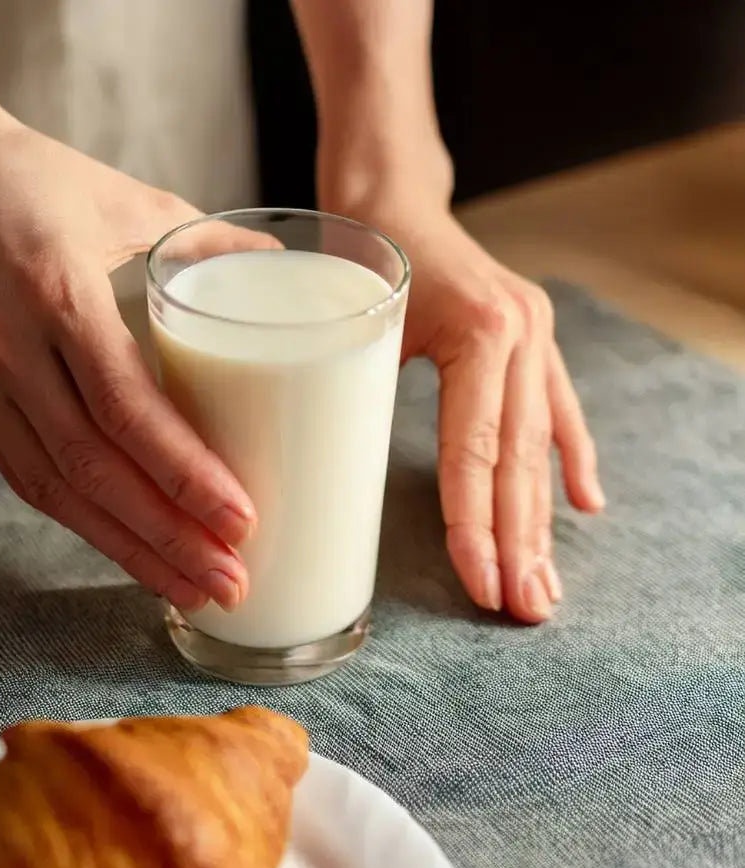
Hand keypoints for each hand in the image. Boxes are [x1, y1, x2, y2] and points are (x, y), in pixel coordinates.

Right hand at [0, 109, 267, 613]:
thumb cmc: (34, 181)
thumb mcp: (127, 199)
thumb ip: (206, 244)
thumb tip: (280, 274)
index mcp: (58, 291)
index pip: (126, 407)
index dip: (184, 475)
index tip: (241, 520)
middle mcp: (9, 347)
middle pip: (95, 469)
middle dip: (168, 537)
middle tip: (231, 581)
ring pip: (56, 490)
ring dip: (128, 550)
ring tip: (191, 589)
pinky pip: (27, 477)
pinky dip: (83, 522)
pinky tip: (130, 550)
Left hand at [326, 192, 603, 622]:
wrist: (392, 199)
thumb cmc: (359, 258)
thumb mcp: (358, 327)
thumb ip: (362, 397)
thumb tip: (339, 487)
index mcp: (479, 333)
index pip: (474, 452)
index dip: (474, 524)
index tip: (479, 584)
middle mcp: (520, 334)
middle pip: (518, 460)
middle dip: (518, 542)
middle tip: (522, 610)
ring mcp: (534, 337)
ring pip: (540, 446)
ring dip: (544, 522)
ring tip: (545, 586)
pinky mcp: (533, 342)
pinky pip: (557, 410)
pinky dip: (569, 459)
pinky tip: (587, 506)